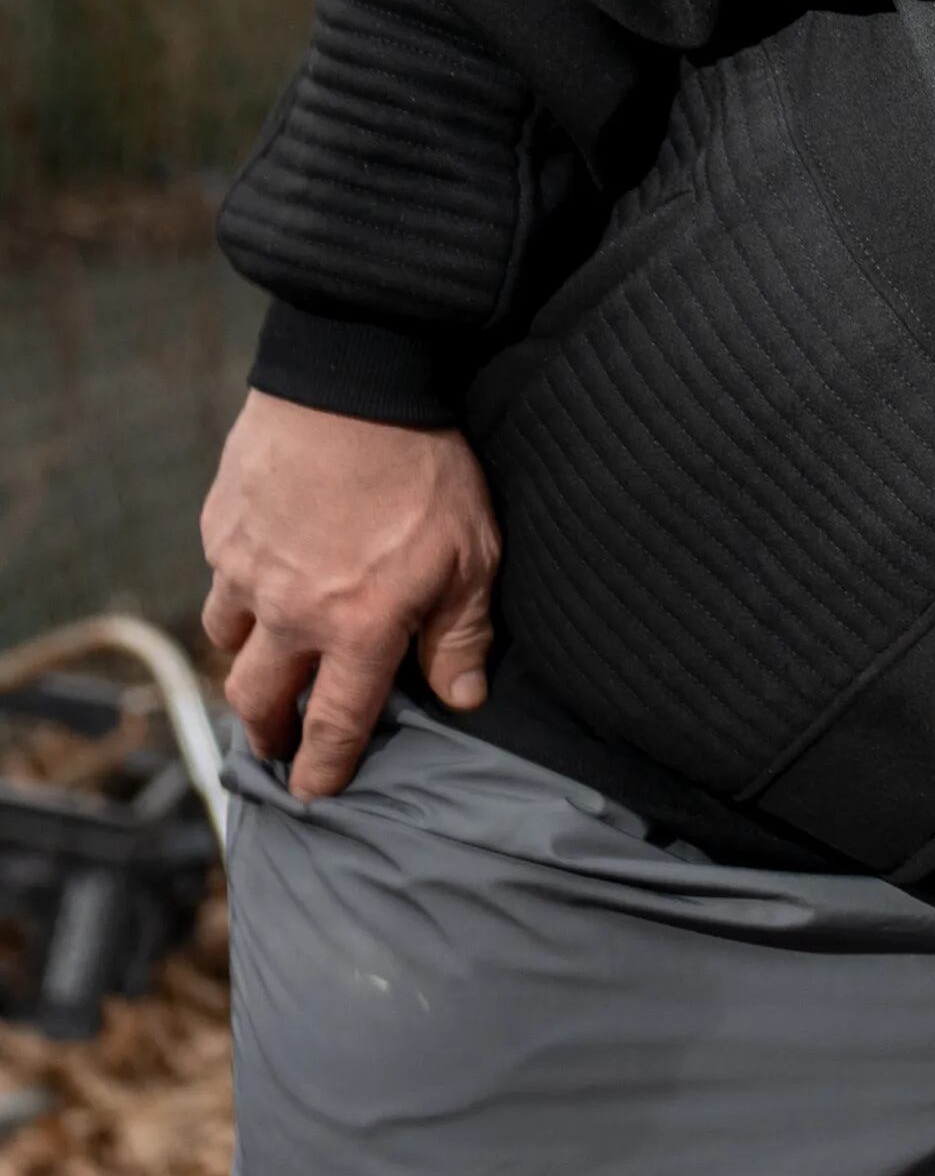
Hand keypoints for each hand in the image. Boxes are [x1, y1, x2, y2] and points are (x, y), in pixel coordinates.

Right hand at [196, 393, 501, 799]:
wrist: (354, 384)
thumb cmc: (427, 471)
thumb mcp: (473, 558)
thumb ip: (463, 635)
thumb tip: (464, 697)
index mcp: (357, 629)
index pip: (334, 721)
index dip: (324, 764)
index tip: (317, 791)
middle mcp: (289, 612)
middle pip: (257, 695)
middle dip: (265, 730)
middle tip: (275, 744)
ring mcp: (244, 568)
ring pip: (226, 638)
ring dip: (246, 661)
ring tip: (265, 667)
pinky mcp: (222, 526)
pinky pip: (220, 578)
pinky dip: (236, 594)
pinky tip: (258, 583)